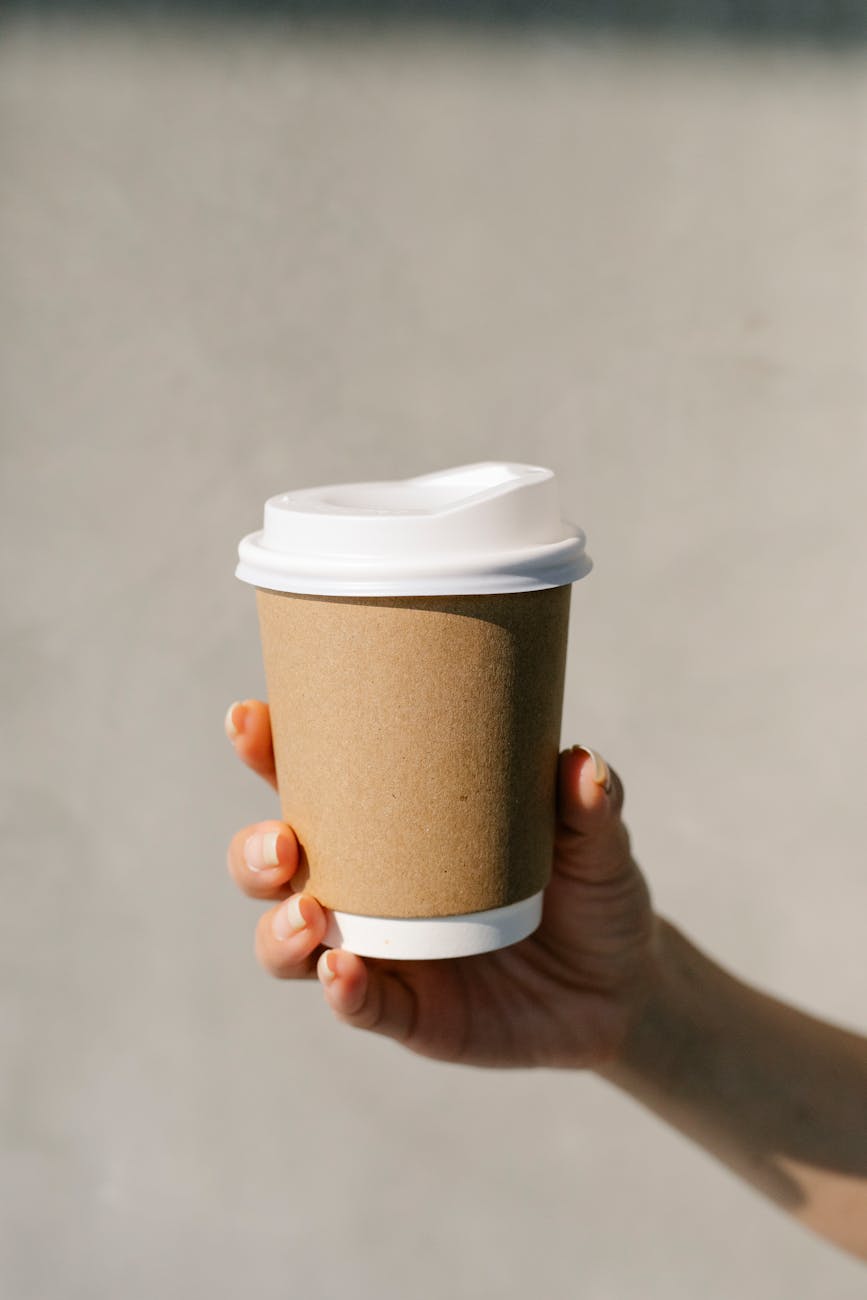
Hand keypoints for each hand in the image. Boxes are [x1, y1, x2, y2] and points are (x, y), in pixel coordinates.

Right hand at [225, 700, 657, 1069]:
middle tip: (282, 842)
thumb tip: (581, 765)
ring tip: (308, 916)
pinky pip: (362, 1006)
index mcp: (391, 827)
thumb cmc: (588, 889)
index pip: (313, 784)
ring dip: (281, 930)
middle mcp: (367, 888)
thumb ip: (590, 805)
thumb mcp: (595, 842)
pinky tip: (344, 976)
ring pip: (292, 944)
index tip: (249, 720)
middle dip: (256, 853)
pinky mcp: (409, 1013)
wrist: (623, 987)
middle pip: (274, 869)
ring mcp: (380, 953)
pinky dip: (344, 993)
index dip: (269, 752)